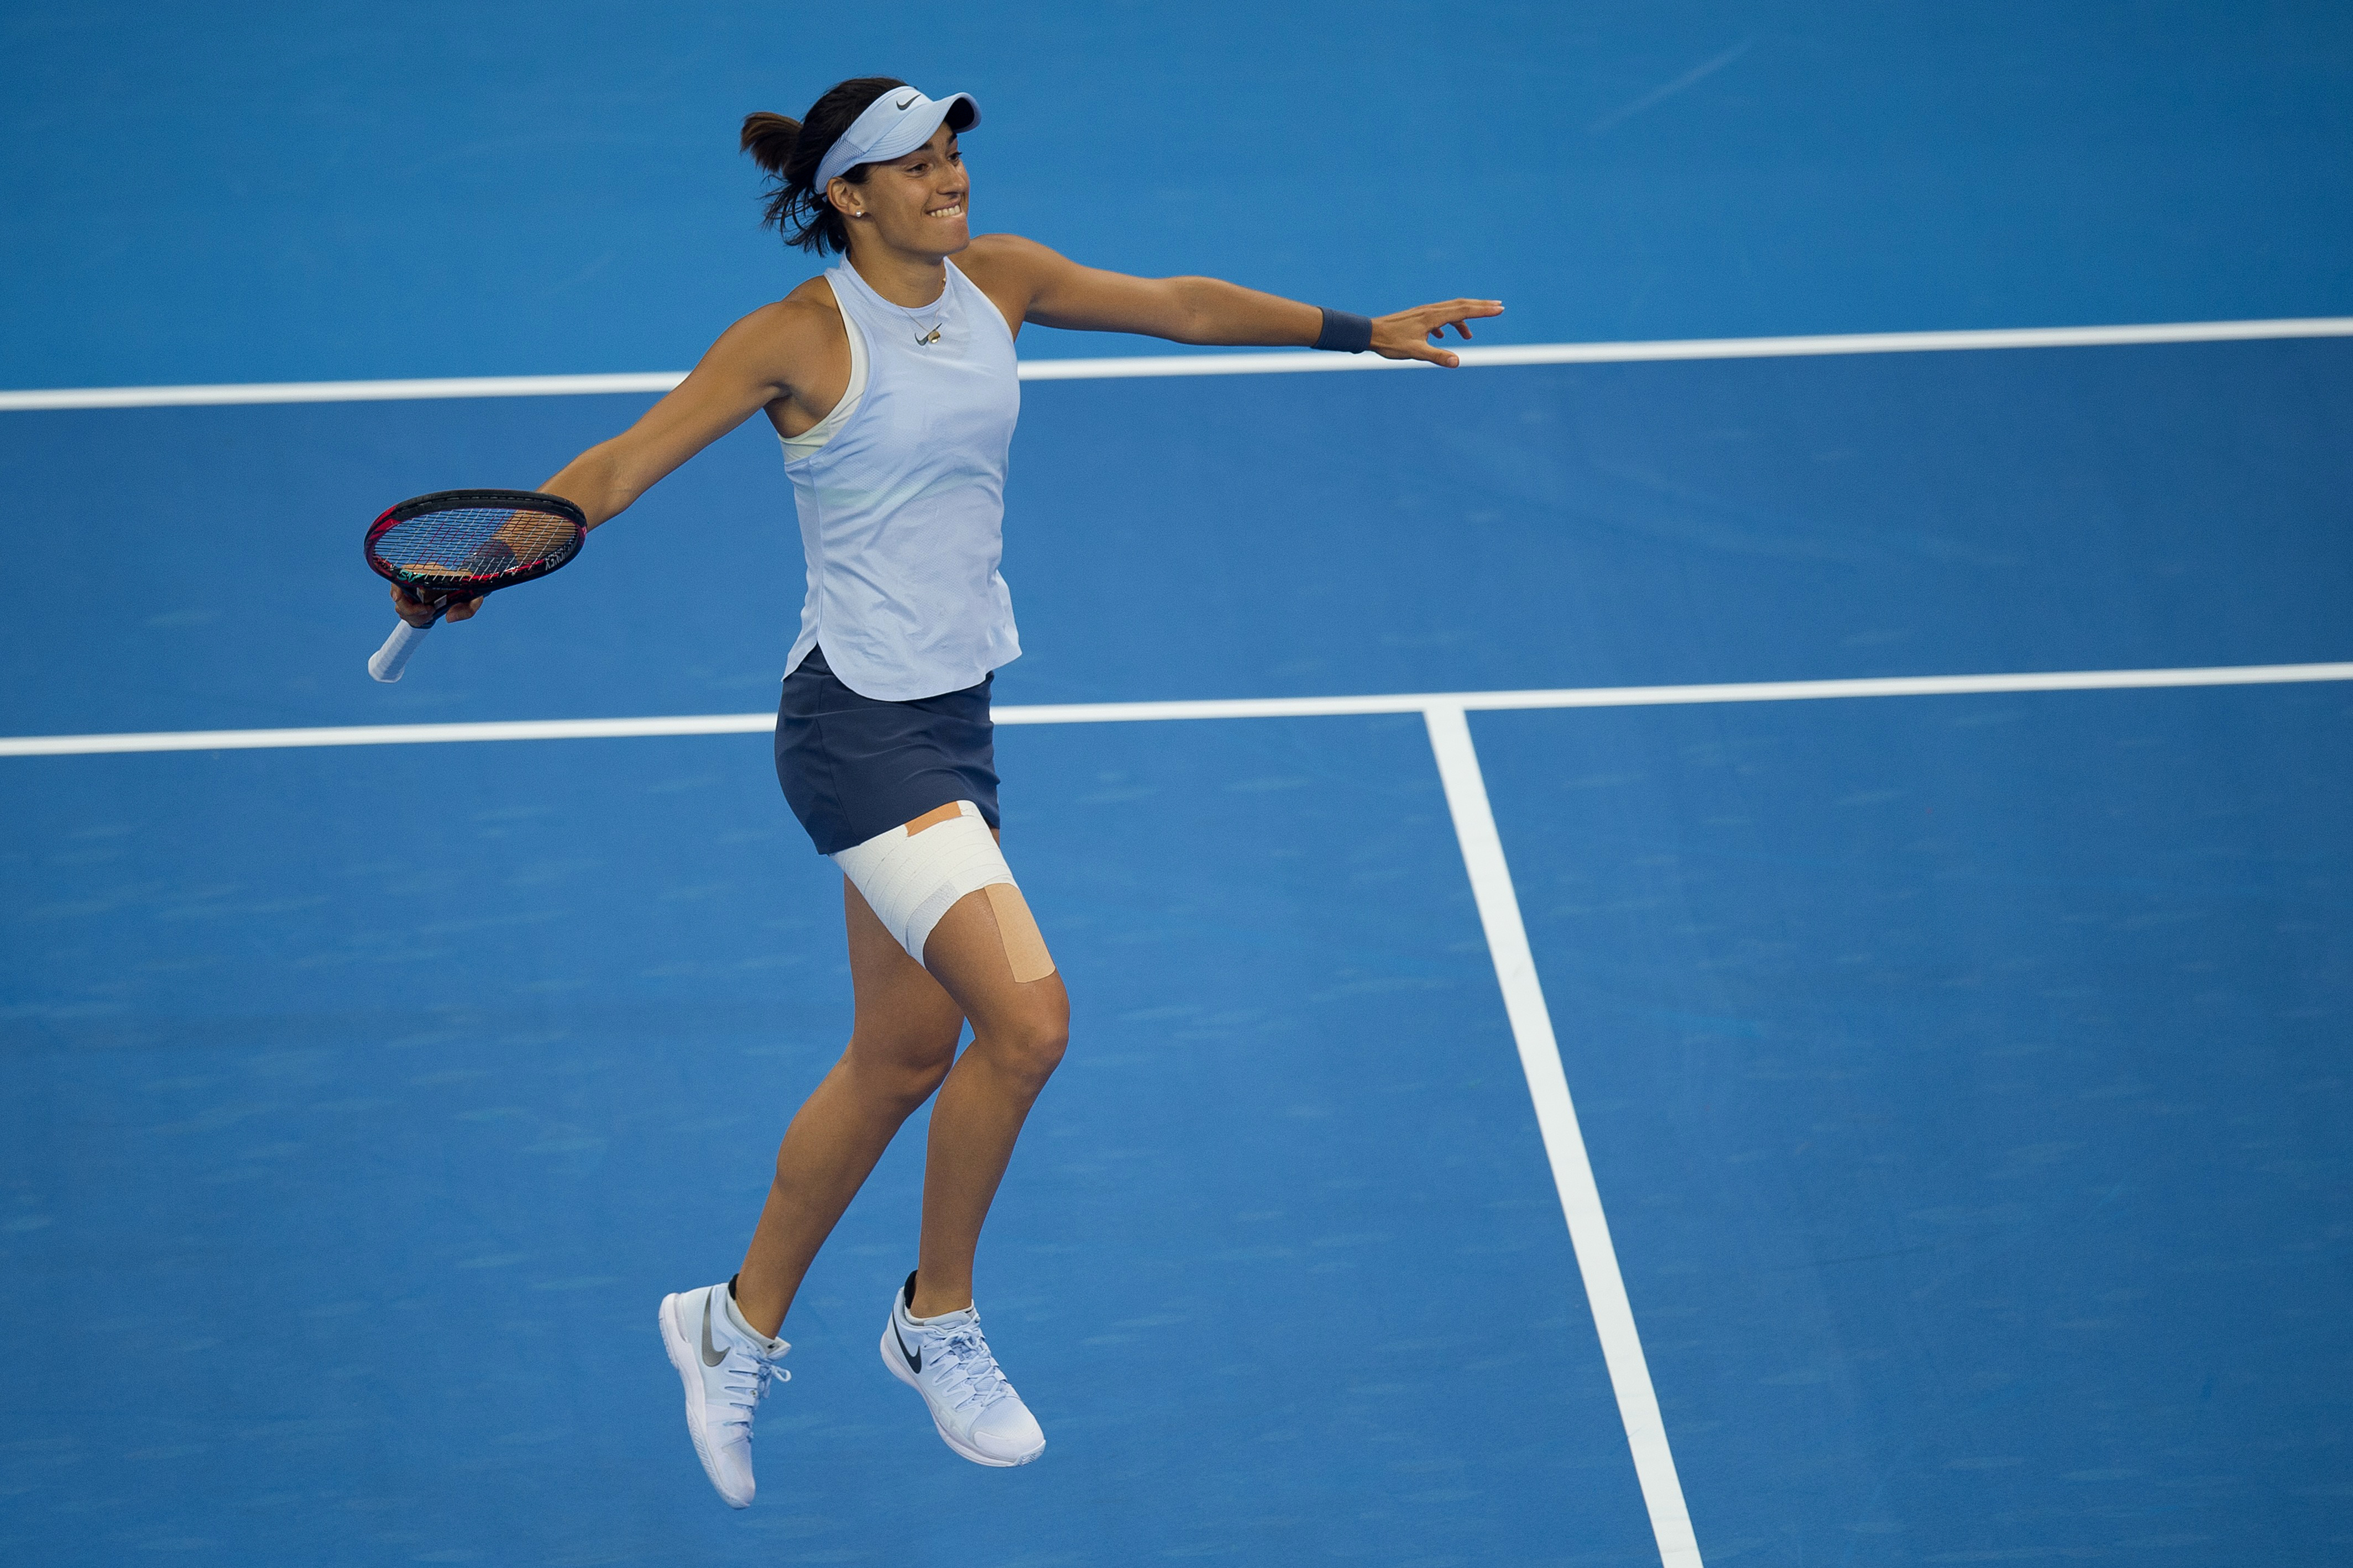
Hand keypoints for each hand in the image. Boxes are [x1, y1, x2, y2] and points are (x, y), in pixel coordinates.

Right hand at [390, 583, 483, 626]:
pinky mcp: (413, 600)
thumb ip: (467, 609)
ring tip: (432, 612)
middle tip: (431, 611)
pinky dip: (415, 618)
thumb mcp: (475, 599)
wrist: (466, 588)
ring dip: (415, 616)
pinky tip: (428, 614)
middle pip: (399, 597)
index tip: (398, 598)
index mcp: (430, 573)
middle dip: (412, 610)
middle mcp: (418, 580)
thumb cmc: (469, 590)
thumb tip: (449, 618)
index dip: (396, 586)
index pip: (404, 574)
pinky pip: (404, 612)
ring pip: (400, 608)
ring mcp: (413, 591)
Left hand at [1371, 298, 1504, 366]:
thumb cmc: (1391, 343)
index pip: (1464, 310)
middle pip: (1460, 305)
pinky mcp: (1417, 317)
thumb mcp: (1416, 352)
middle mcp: (1430, 310)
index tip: (1500, 309)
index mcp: (1433, 317)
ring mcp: (1423, 312)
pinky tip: (1442, 336)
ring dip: (1463, 319)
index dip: (1483, 310)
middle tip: (1499, 307)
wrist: (1369, 333)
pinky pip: (1437, 317)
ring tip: (1469, 336)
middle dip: (1480, 307)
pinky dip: (1446, 324)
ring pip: (1449, 311)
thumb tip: (1457, 362)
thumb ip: (1438, 356)